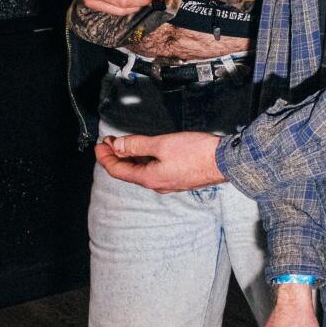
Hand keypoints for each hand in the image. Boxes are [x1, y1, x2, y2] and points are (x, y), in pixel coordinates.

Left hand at [94, 131, 225, 191]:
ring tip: (126, 144)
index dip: (105, 157)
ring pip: (142, 171)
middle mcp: (157, 184)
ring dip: (132, 157)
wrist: (226, 162)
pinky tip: (148, 151)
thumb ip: (137, 145)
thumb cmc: (197, 153)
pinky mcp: (180, 178)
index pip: (117, 170)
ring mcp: (169, 183)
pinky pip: (155, 170)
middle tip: (110, 142)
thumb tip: (118, 146)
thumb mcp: (162, 144)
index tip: (99, 146)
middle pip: (129, 172)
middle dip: (117, 156)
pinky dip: (146, 160)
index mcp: (148, 178)